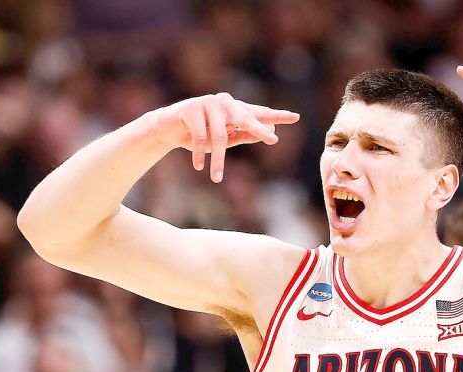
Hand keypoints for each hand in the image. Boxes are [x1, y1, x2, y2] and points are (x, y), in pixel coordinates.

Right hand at [147, 93, 299, 181]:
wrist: (166, 129)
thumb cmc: (198, 134)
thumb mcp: (223, 139)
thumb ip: (244, 135)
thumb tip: (268, 135)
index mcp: (234, 110)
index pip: (259, 113)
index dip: (276, 116)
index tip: (295, 117)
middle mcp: (224, 103)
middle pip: (246, 118)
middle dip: (260, 130)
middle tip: (273, 140)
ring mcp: (208, 103)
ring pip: (219, 135)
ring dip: (217, 159)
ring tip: (216, 177)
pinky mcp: (191, 108)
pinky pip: (200, 135)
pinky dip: (200, 153)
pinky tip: (198, 165)